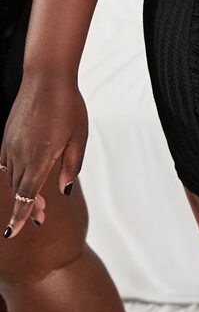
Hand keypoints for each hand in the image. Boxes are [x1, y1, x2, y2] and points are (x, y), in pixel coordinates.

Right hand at [0, 76, 87, 237]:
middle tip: (42, 216)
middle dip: (27, 207)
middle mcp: (20, 154)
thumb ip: (71, 167)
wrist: (47, 78)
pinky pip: (6, 163)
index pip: (25, 196)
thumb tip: (63, 190)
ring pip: (12, 177)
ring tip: (38, 199)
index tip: (12, 233)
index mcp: (39, 158)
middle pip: (18, 190)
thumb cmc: (69, 107)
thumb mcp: (78, 138)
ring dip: (22, 190)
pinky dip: (14, 174)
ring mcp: (10, 144)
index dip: (19, 216)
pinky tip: (25, 174)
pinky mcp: (7, 136)